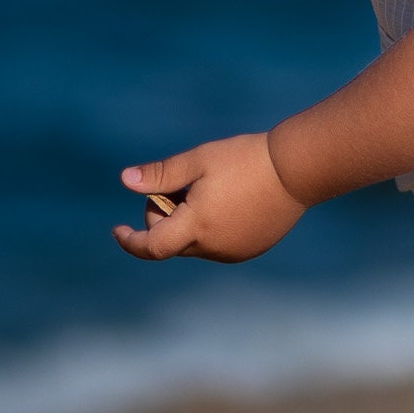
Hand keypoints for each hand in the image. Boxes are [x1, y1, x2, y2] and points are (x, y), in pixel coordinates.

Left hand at [113, 134, 308, 263]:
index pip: (151, 246)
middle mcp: (213, 248)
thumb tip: (125, 180)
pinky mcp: (251, 249)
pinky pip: (218, 245)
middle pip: (172, 242)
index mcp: (196, 226)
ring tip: (209, 190)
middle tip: (181, 186)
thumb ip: (161, 175)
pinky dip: (211, 229)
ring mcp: (234, 252)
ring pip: (195, 244)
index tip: (117, 230)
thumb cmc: (244, 160)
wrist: (296, 170)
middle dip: (164, 217)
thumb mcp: (198, 161)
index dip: (130, 241)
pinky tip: (228, 200)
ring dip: (188, 224)